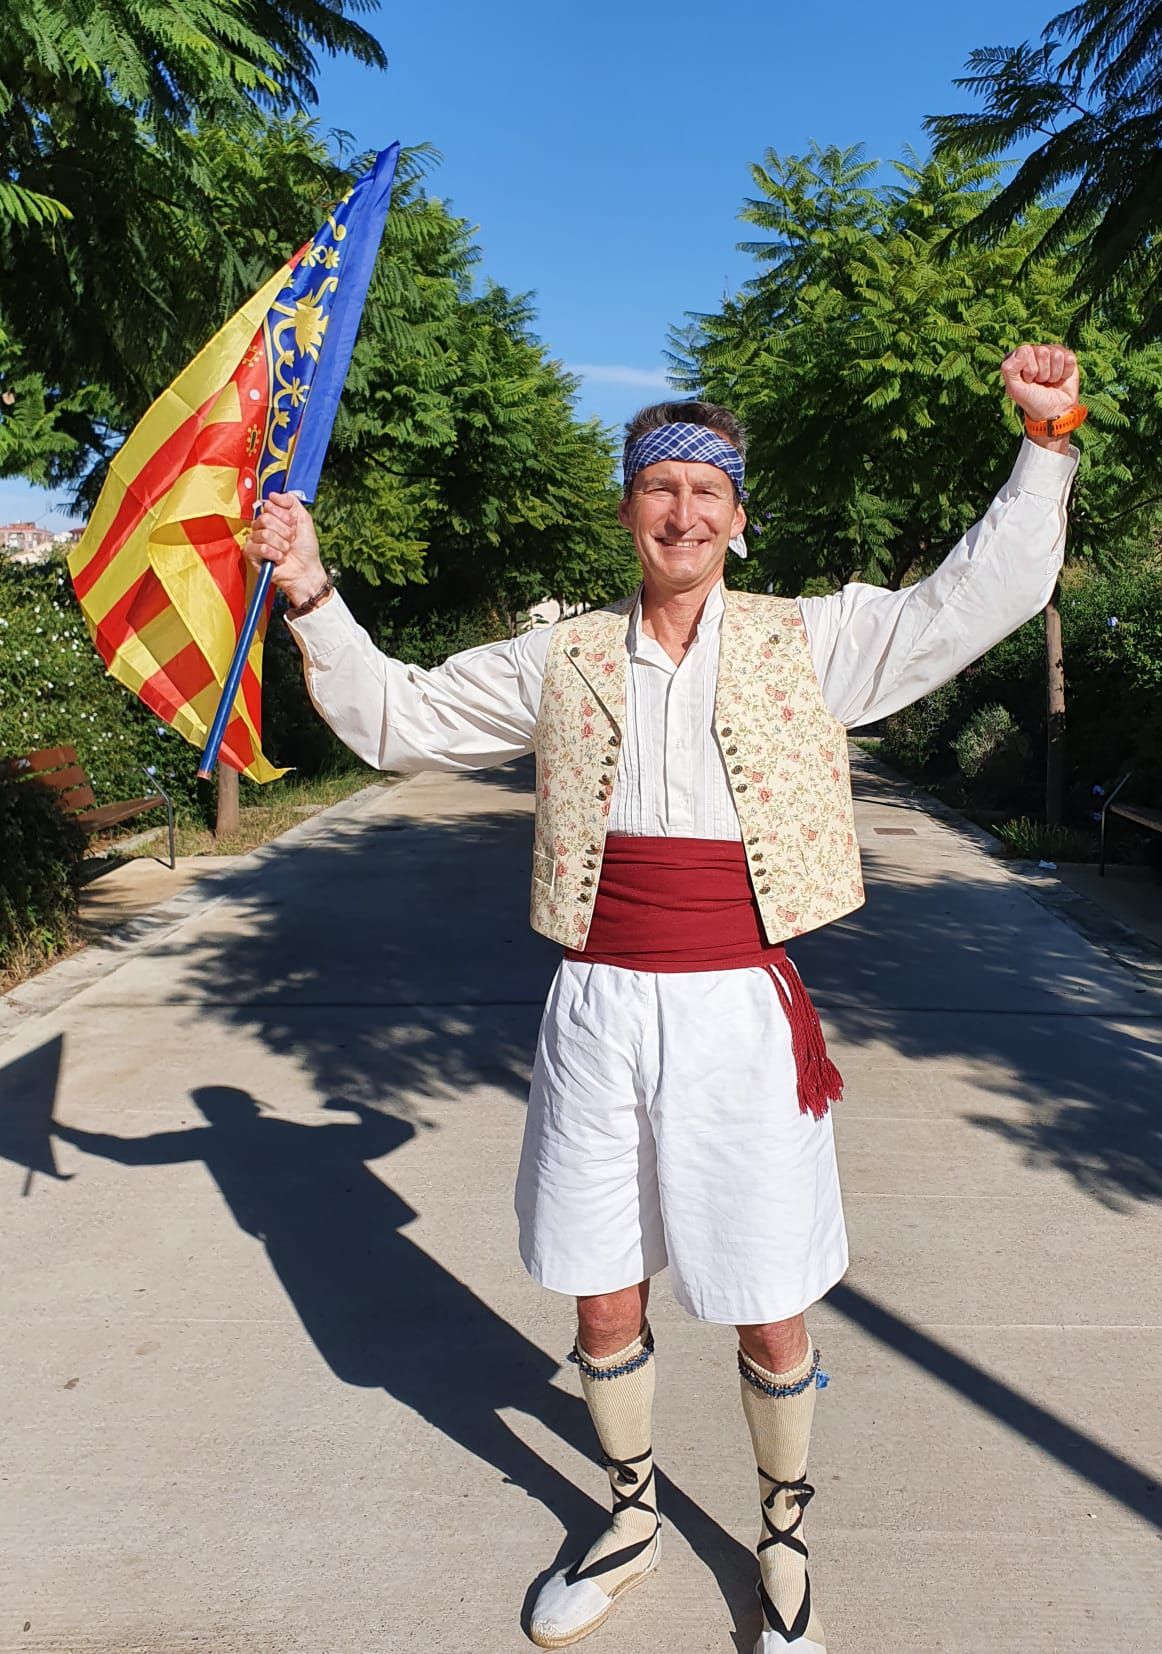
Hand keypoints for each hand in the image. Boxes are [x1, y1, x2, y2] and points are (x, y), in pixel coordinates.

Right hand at [243, 491, 327, 607]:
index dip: (284, 517)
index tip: (294, 526)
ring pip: (263, 534)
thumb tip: (273, 494)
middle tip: (290, 540)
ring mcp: (256, 540)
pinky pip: (257, 547)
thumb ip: (291, 502)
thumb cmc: (306, 549)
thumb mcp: (304, 520)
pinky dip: (273, 554)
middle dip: (284, 532)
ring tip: (286, 551)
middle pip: (265, 519)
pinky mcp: (251, 554)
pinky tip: (278, 558)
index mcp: (273, 517)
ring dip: (281, 545)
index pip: (269, 506)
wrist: (306, 571)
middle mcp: (262, 527)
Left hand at [1000, 343, 1080, 425]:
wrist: (1054, 412)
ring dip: (1054, 374)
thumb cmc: (1032, 401)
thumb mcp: (1015, 389)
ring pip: (1057, 355)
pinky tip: (1060, 379)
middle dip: (1042, 373)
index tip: (1028, 382)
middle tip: (1040, 382)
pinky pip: (1069, 358)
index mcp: (1018, 357)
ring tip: (1049, 382)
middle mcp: (1035, 352)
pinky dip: (1065, 373)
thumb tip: (1024, 349)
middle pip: (1042, 351)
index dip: (1029, 370)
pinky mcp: (1067, 357)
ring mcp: (1051, 353)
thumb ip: (1009, 369)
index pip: (1025, 351)